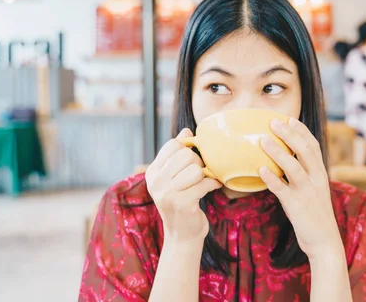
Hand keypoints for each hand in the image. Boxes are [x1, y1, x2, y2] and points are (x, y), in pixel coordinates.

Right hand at [146, 128, 221, 243]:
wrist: (182, 234)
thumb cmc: (182, 201)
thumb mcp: (175, 177)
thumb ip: (178, 154)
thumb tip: (186, 130)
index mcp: (153, 171)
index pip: (173, 144)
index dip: (187, 149)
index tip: (191, 162)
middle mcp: (156, 181)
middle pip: (186, 155)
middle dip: (199, 163)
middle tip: (200, 175)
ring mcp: (167, 193)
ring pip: (196, 169)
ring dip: (205, 176)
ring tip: (204, 183)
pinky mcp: (181, 203)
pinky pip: (204, 184)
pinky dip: (212, 185)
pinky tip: (212, 188)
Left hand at [259, 118, 343, 260]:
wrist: (325, 242)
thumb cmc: (315, 215)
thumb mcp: (314, 191)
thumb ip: (303, 176)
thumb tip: (283, 162)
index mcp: (321, 174)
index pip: (314, 146)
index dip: (302, 131)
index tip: (289, 118)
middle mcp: (316, 180)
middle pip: (305, 151)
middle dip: (289, 134)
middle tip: (273, 122)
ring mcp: (307, 193)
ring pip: (293, 167)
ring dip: (278, 152)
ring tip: (263, 140)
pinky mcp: (297, 207)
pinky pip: (282, 190)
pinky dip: (271, 178)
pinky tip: (260, 170)